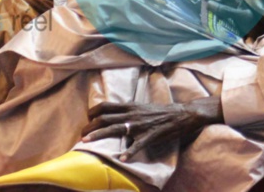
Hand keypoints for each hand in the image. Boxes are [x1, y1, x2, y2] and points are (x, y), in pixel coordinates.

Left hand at [81, 98, 222, 160]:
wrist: (181, 114)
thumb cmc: (161, 112)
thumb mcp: (142, 107)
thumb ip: (128, 110)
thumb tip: (115, 115)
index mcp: (130, 106)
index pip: (106, 105)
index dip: (93, 111)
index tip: (87, 118)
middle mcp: (132, 114)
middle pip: (105, 118)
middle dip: (90, 126)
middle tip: (82, 135)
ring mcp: (140, 125)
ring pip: (114, 129)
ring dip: (99, 136)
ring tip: (86, 142)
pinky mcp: (150, 136)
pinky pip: (137, 145)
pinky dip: (128, 152)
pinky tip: (121, 158)